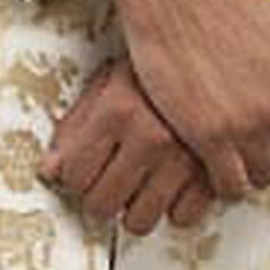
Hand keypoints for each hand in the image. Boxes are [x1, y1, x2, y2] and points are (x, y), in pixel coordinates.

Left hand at [37, 56, 219, 232]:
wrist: (219, 48)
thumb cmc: (160, 63)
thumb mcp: (111, 80)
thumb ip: (76, 125)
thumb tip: (50, 171)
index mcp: (119, 109)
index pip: (73, 175)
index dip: (75, 173)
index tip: (84, 167)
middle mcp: (151, 137)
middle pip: (102, 205)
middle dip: (101, 194)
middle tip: (111, 175)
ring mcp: (184, 159)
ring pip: (139, 221)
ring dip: (136, 205)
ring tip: (141, 179)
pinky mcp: (215, 173)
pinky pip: (183, 218)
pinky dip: (177, 205)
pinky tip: (174, 181)